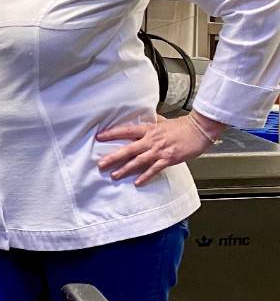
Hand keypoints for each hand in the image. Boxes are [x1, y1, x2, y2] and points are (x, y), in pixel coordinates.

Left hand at [96, 112, 224, 185]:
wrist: (199, 130)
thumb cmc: (183, 125)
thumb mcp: (163, 121)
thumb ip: (152, 122)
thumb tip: (145, 118)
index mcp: (149, 129)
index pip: (126, 130)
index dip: (112, 134)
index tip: (99, 137)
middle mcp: (151, 140)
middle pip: (128, 149)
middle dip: (113, 157)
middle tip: (100, 164)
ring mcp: (159, 151)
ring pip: (138, 161)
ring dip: (125, 169)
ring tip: (114, 175)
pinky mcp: (168, 159)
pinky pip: (154, 169)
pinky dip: (145, 176)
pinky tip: (137, 182)